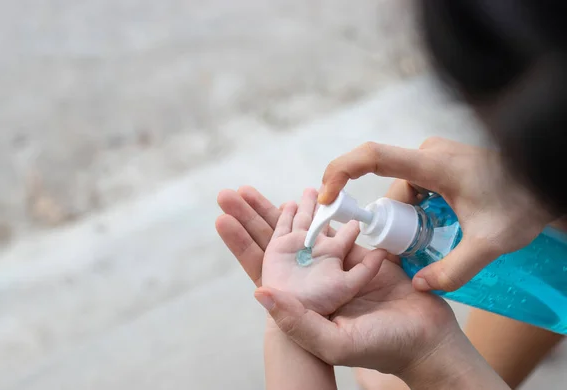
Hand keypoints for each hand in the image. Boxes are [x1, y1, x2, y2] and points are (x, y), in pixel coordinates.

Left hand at [216, 187, 457, 377]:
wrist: (427, 341)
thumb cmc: (382, 347)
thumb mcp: (335, 342)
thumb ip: (297, 321)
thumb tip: (259, 293)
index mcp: (300, 301)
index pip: (261, 266)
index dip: (241, 242)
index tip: (222, 216)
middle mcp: (312, 283)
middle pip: (275, 243)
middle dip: (255, 217)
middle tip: (233, 192)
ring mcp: (335, 269)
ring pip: (305, 233)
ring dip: (290, 210)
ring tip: (269, 186)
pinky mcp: (359, 259)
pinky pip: (337, 232)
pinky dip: (327, 215)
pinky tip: (318, 196)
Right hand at [318, 137, 555, 291]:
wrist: (548, 177)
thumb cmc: (524, 202)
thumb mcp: (491, 243)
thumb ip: (454, 269)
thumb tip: (420, 285)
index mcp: (434, 164)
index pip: (373, 156)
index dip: (341, 172)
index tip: (327, 197)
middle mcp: (427, 154)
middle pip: (389, 186)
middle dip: (391, 221)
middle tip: (410, 250)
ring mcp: (433, 157)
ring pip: (402, 190)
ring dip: (408, 218)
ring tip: (440, 237)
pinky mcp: (439, 164)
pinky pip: (414, 187)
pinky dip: (416, 211)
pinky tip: (441, 226)